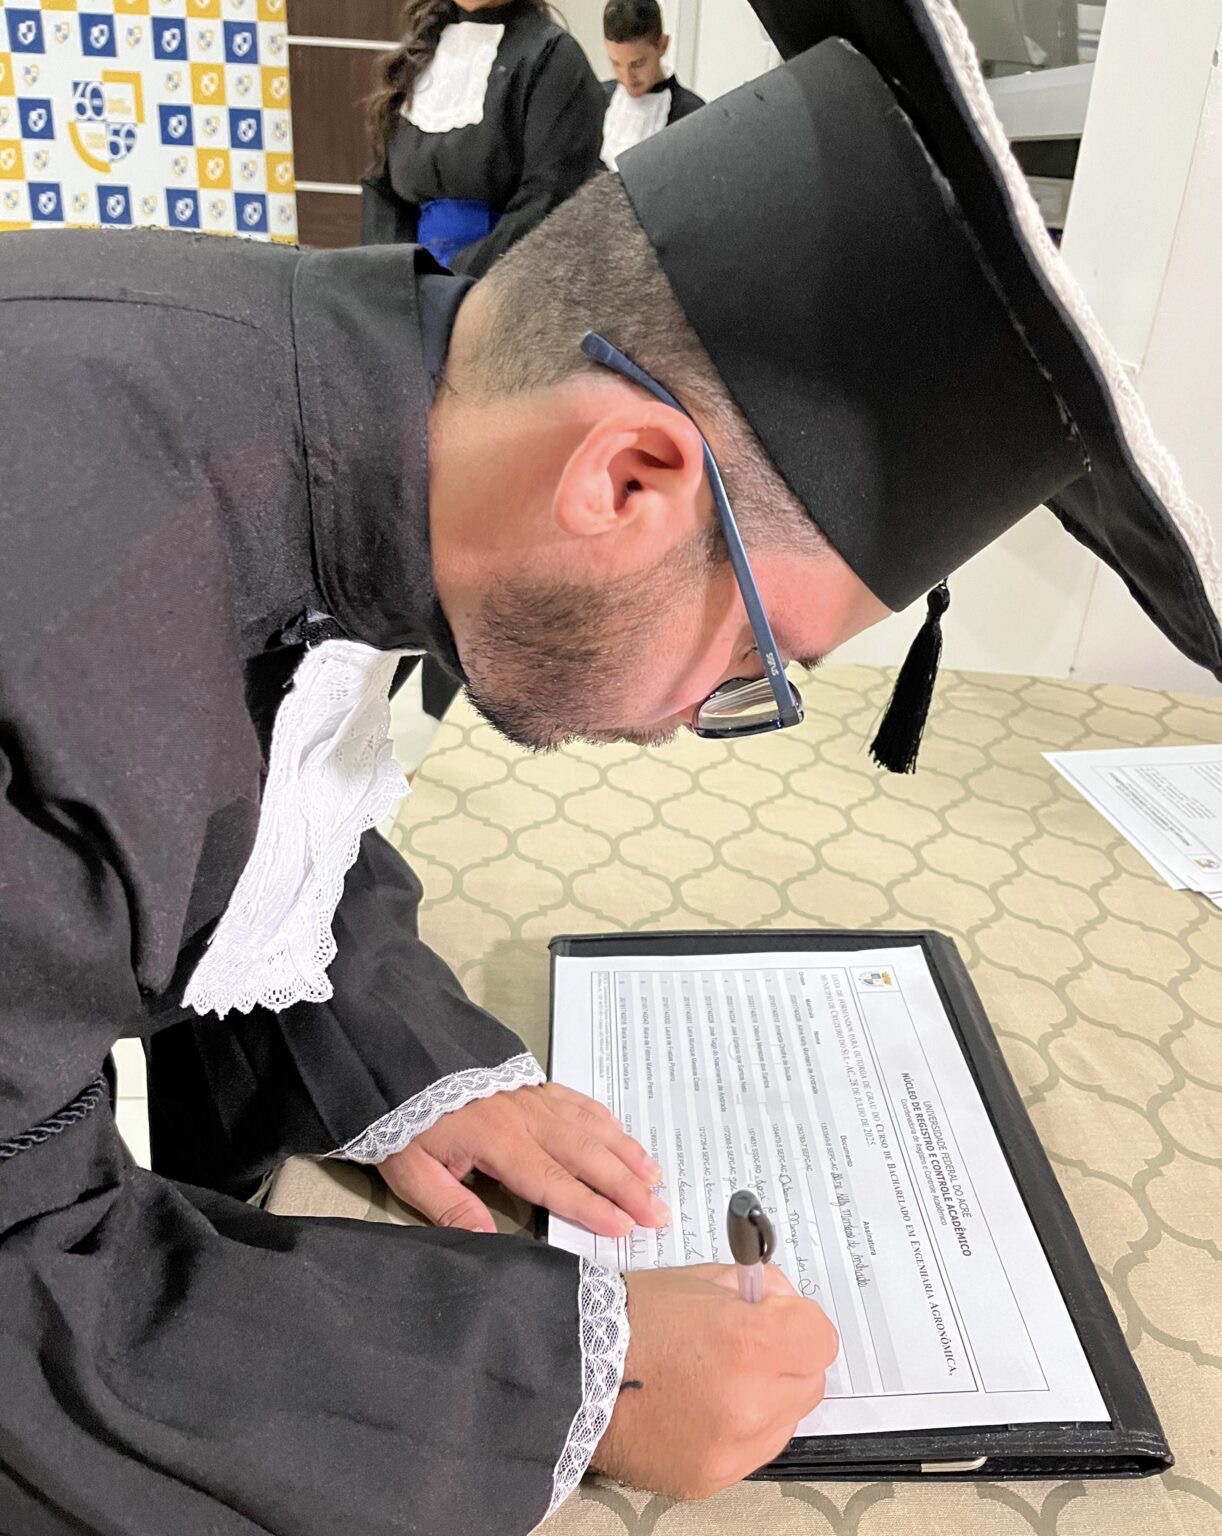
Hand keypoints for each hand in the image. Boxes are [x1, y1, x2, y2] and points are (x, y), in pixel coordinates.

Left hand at [378, 1083, 668, 1236]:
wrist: (399, 1056)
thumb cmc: (403, 1118)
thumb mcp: (410, 1170)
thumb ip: (450, 1206)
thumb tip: (489, 1242)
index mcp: (498, 1143)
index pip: (552, 1181)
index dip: (590, 1206)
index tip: (624, 1226)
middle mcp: (525, 1119)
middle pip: (585, 1155)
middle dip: (625, 1185)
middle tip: (659, 1211)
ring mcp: (532, 1098)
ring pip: (589, 1126)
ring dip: (625, 1152)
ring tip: (655, 1177)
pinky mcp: (531, 1085)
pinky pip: (578, 1101)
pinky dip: (604, 1120)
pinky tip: (622, 1134)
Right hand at [592, 1264, 837, 1498]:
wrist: (572, 1371)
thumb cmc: (629, 1319)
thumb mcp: (698, 1280)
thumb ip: (752, 1291)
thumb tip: (780, 1303)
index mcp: (751, 1343)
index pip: (820, 1338)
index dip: (797, 1321)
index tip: (775, 1317)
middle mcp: (751, 1402)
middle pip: (809, 1381)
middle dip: (786, 1359)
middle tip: (747, 1345)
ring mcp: (733, 1448)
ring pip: (784, 1420)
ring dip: (766, 1398)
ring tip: (716, 1379)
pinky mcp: (713, 1478)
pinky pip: (751, 1451)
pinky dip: (737, 1430)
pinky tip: (701, 1408)